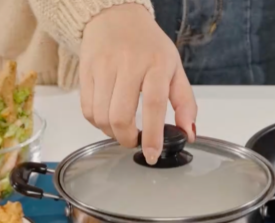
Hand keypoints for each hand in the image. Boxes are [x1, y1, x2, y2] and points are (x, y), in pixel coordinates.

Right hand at [80, 4, 196, 164]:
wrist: (116, 16)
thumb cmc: (148, 45)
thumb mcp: (174, 68)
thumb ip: (185, 103)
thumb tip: (189, 134)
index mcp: (156, 64)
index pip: (153, 106)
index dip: (152, 135)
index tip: (152, 154)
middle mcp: (128, 64)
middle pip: (120, 116)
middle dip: (127, 139)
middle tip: (134, 142)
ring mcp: (104, 67)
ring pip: (101, 116)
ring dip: (111, 133)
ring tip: (121, 131)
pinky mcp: (85, 71)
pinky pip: (87, 109)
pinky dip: (96, 123)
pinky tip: (106, 119)